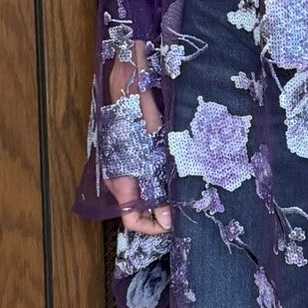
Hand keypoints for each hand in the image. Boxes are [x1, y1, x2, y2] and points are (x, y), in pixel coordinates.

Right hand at [103, 42, 172, 234]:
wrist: (126, 80)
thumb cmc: (137, 111)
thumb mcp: (155, 147)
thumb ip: (160, 185)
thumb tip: (168, 218)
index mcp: (121, 181)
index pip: (133, 221)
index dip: (155, 228)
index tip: (176, 222)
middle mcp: (119, 178)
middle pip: (141, 208)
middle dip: (164, 209)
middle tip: (188, 203)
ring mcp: (124, 166)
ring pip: (145, 191)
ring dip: (165, 192)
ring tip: (186, 185)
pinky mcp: (130, 154)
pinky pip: (145, 174)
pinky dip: (161, 176)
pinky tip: (178, 165)